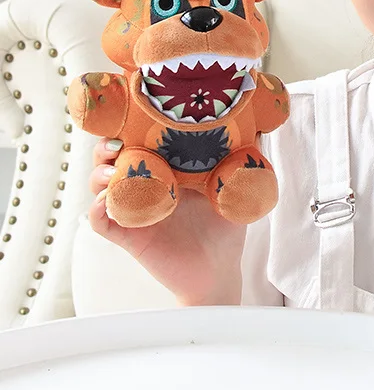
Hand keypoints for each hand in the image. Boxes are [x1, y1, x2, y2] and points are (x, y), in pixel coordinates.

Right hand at [88, 139, 246, 305]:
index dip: (127, 129)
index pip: (138, 143)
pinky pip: (102, 223)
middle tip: (116, 145)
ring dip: (99, 176)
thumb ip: (244, 160)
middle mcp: (146, 186)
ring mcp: (135, 211)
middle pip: (111, 161)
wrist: (219, 270)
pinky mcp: (130, 236)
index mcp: (167, 170)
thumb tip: (260, 128)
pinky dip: (96, 210)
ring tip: (111, 172)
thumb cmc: (225, 227)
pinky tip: (106, 201)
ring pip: (100, 187)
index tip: (132, 119)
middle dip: (105, 149)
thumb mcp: (236, 188)